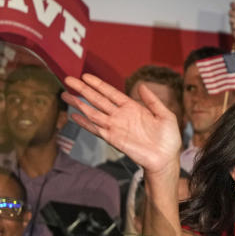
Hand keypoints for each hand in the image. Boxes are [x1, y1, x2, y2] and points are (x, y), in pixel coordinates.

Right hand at [63, 74, 181, 174]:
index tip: (85, 76)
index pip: (111, 93)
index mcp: (132, 108)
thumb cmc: (168, 139)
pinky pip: (96, 129)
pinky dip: (85, 123)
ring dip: (79, 104)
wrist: (166, 159)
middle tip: (68, 79)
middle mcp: (121, 116)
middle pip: (98, 100)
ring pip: (93, 113)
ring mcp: (115, 127)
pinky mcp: (113, 139)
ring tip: (65, 94)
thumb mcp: (165, 115)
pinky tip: (74, 116)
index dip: (98, 84)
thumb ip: (153, 101)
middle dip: (83, 90)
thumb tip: (141, 85)